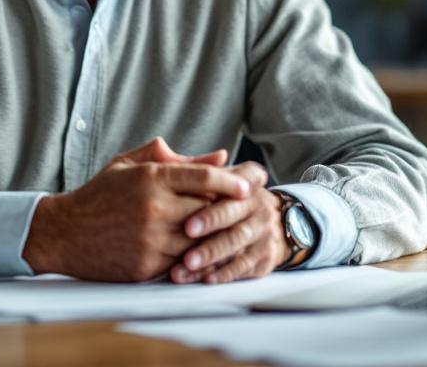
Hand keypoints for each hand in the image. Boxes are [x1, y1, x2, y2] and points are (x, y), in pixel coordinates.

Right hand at [22, 138, 246, 281]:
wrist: (65, 233)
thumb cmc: (100, 195)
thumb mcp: (130, 165)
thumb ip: (174, 158)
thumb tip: (218, 156)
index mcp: (150, 178)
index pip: (204, 178)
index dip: (231, 182)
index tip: (247, 186)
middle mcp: (154, 209)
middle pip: (208, 211)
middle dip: (228, 210)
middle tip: (246, 210)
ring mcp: (151, 240)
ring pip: (200, 241)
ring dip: (214, 238)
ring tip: (229, 234)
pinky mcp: (146, 266)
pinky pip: (183, 263)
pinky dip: (195, 258)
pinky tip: (203, 253)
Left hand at [169, 162, 289, 284]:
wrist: (264, 225)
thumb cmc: (224, 198)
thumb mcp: (211, 177)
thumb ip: (187, 166)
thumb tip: (161, 148)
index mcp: (247, 180)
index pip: (233, 182)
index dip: (213, 194)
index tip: (188, 214)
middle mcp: (259, 204)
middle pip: (234, 216)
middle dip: (210, 225)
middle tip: (186, 233)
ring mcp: (264, 232)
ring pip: (237, 245)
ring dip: (211, 255)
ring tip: (186, 265)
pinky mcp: (264, 258)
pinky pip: (244, 267)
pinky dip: (223, 274)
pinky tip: (203, 279)